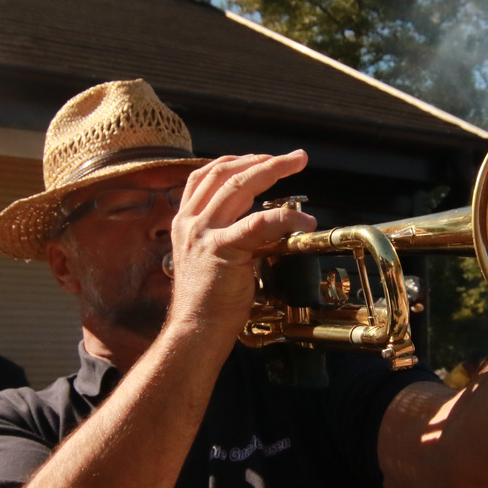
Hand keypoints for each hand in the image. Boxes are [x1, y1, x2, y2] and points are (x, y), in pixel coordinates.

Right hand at [166, 151, 316, 340]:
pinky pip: (257, 223)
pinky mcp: (221, 250)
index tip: (262, 158)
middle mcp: (189, 222)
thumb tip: (263, 223)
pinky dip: (285, 216)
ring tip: (297, 163)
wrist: (195, 330)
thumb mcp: (211, 258)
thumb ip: (230, 236)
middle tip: (293, 157)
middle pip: (225, 173)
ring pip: (240, 187)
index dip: (237, 161)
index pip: (206, 176)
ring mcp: (203, 234)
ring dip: (273, 170)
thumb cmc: (208, 302)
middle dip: (261, 159)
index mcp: (184, 222)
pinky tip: (304, 219)